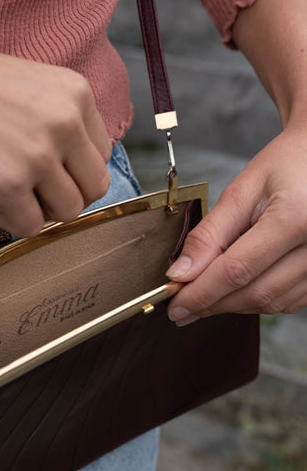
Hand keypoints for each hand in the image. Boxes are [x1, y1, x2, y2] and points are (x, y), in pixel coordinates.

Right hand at [0, 19, 111, 236]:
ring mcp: (39, 154)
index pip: (101, 154)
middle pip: (94, 187)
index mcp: (75, 93)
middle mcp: (66, 122)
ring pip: (68, 213)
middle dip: (63, 195)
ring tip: (5, 191)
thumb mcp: (25, 85)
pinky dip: (9, 220)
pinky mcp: (9, 183)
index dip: (72, 169)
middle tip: (27, 188)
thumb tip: (68, 175)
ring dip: (38, 211)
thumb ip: (55, 121)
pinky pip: (29, 227)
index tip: (42, 167)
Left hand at [165, 122, 306, 323]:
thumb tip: (180, 273)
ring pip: (271, 304)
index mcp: (295, 218)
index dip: (201, 293)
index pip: (236, 270)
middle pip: (254, 293)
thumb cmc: (287, 164)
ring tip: (207, 296)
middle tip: (182, 307)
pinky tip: (238, 289)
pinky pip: (288, 301)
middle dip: (212, 304)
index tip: (174, 306)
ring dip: (233, 305)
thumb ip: (210, 234)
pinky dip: (258, 300)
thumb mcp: (243, 189)